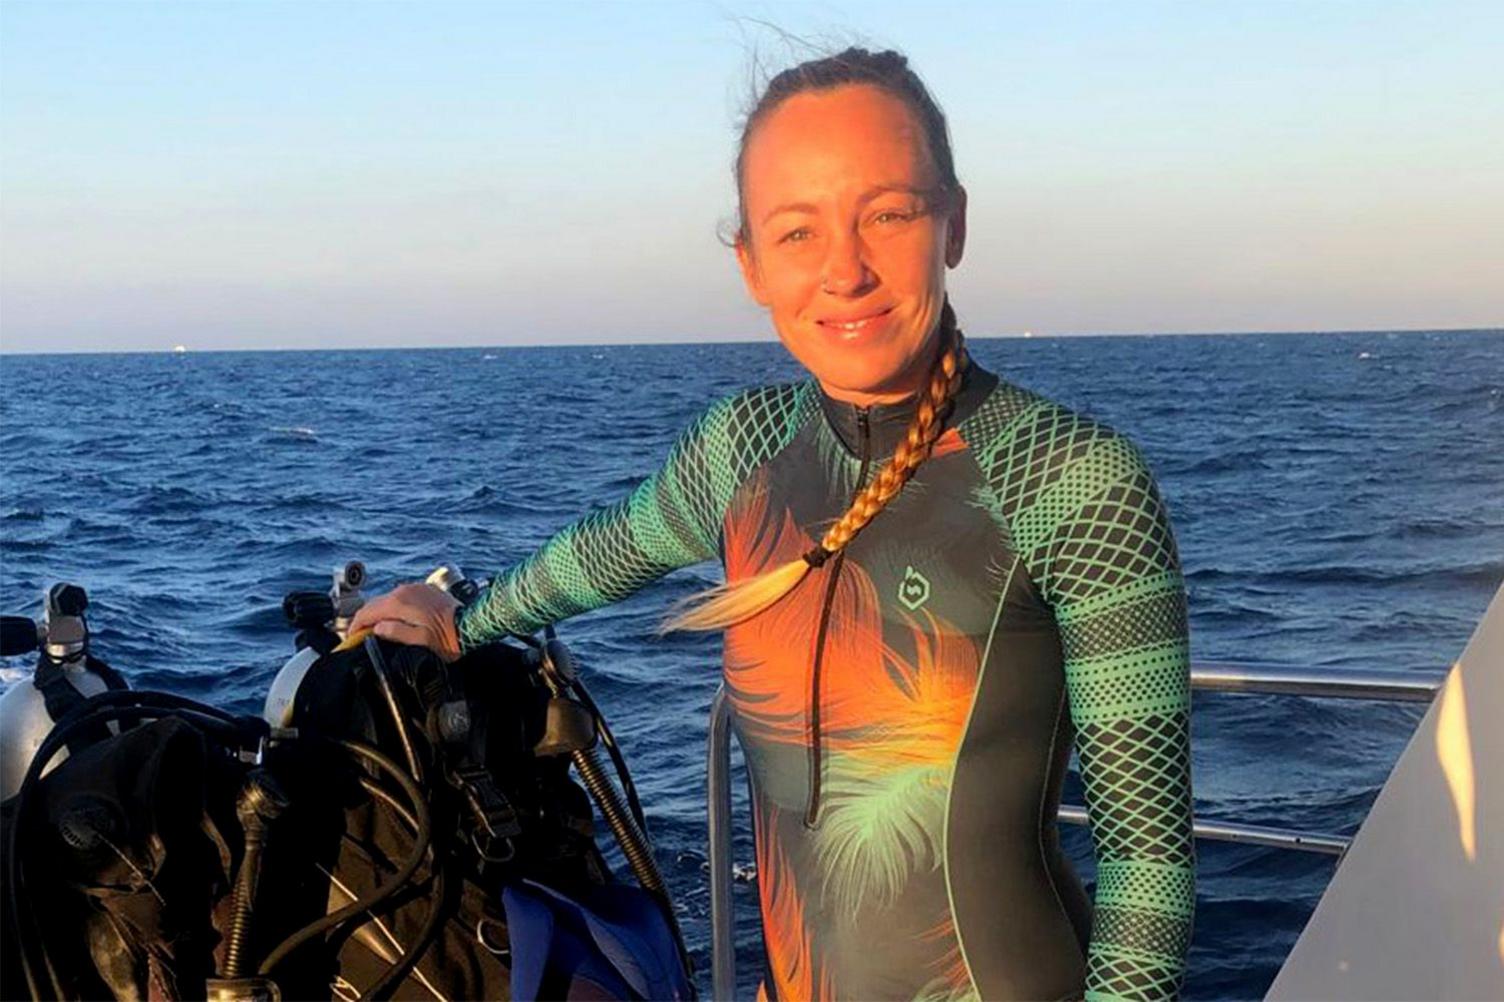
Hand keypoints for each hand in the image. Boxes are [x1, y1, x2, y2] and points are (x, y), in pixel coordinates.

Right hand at [346, 582, 462, 662]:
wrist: (474, 624)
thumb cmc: (449, 638)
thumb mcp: (420, 642)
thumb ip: (396, 633)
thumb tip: (377, 628)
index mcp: (400, 602)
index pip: (367, 612)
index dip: (356, 626)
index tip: (351, 638)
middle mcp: (405, 590)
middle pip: (375, 603)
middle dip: (365, 619)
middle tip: (359, 636)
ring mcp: (416, 587)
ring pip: (388, 599)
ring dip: (379, 613)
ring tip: (375, 630)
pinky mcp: (425, 589)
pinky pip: (402, 597)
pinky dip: (393, 607)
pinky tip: (394, 619)